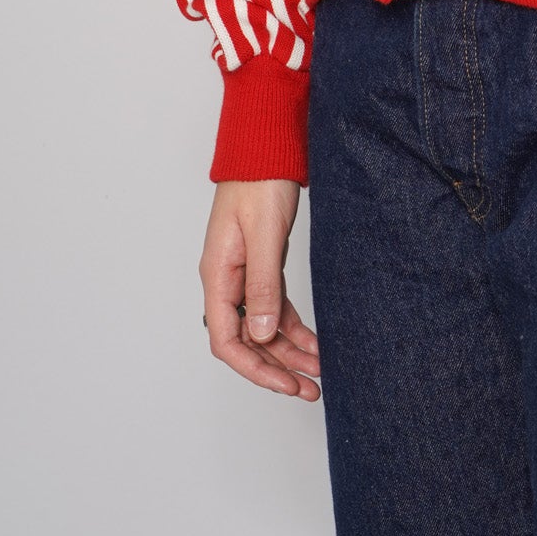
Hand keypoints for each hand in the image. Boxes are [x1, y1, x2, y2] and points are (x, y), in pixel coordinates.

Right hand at [199, 179, 321, 400]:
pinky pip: (275, 307)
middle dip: (278, 367)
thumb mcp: (264, 235)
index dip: (255, 368)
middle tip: (310, 388)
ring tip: (318, 372)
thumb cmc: (260, 182)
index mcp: (218, 275)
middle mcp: (227, 280)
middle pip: (247, 340)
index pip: (226, 340)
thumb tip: (259, 335)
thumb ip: (262, 285)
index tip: (285, 384)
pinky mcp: (262, 265)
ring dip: (289, 351)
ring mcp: (244, 274)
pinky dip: (293, 326)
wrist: (267, 147)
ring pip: (263, 327)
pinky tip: (314, 342)